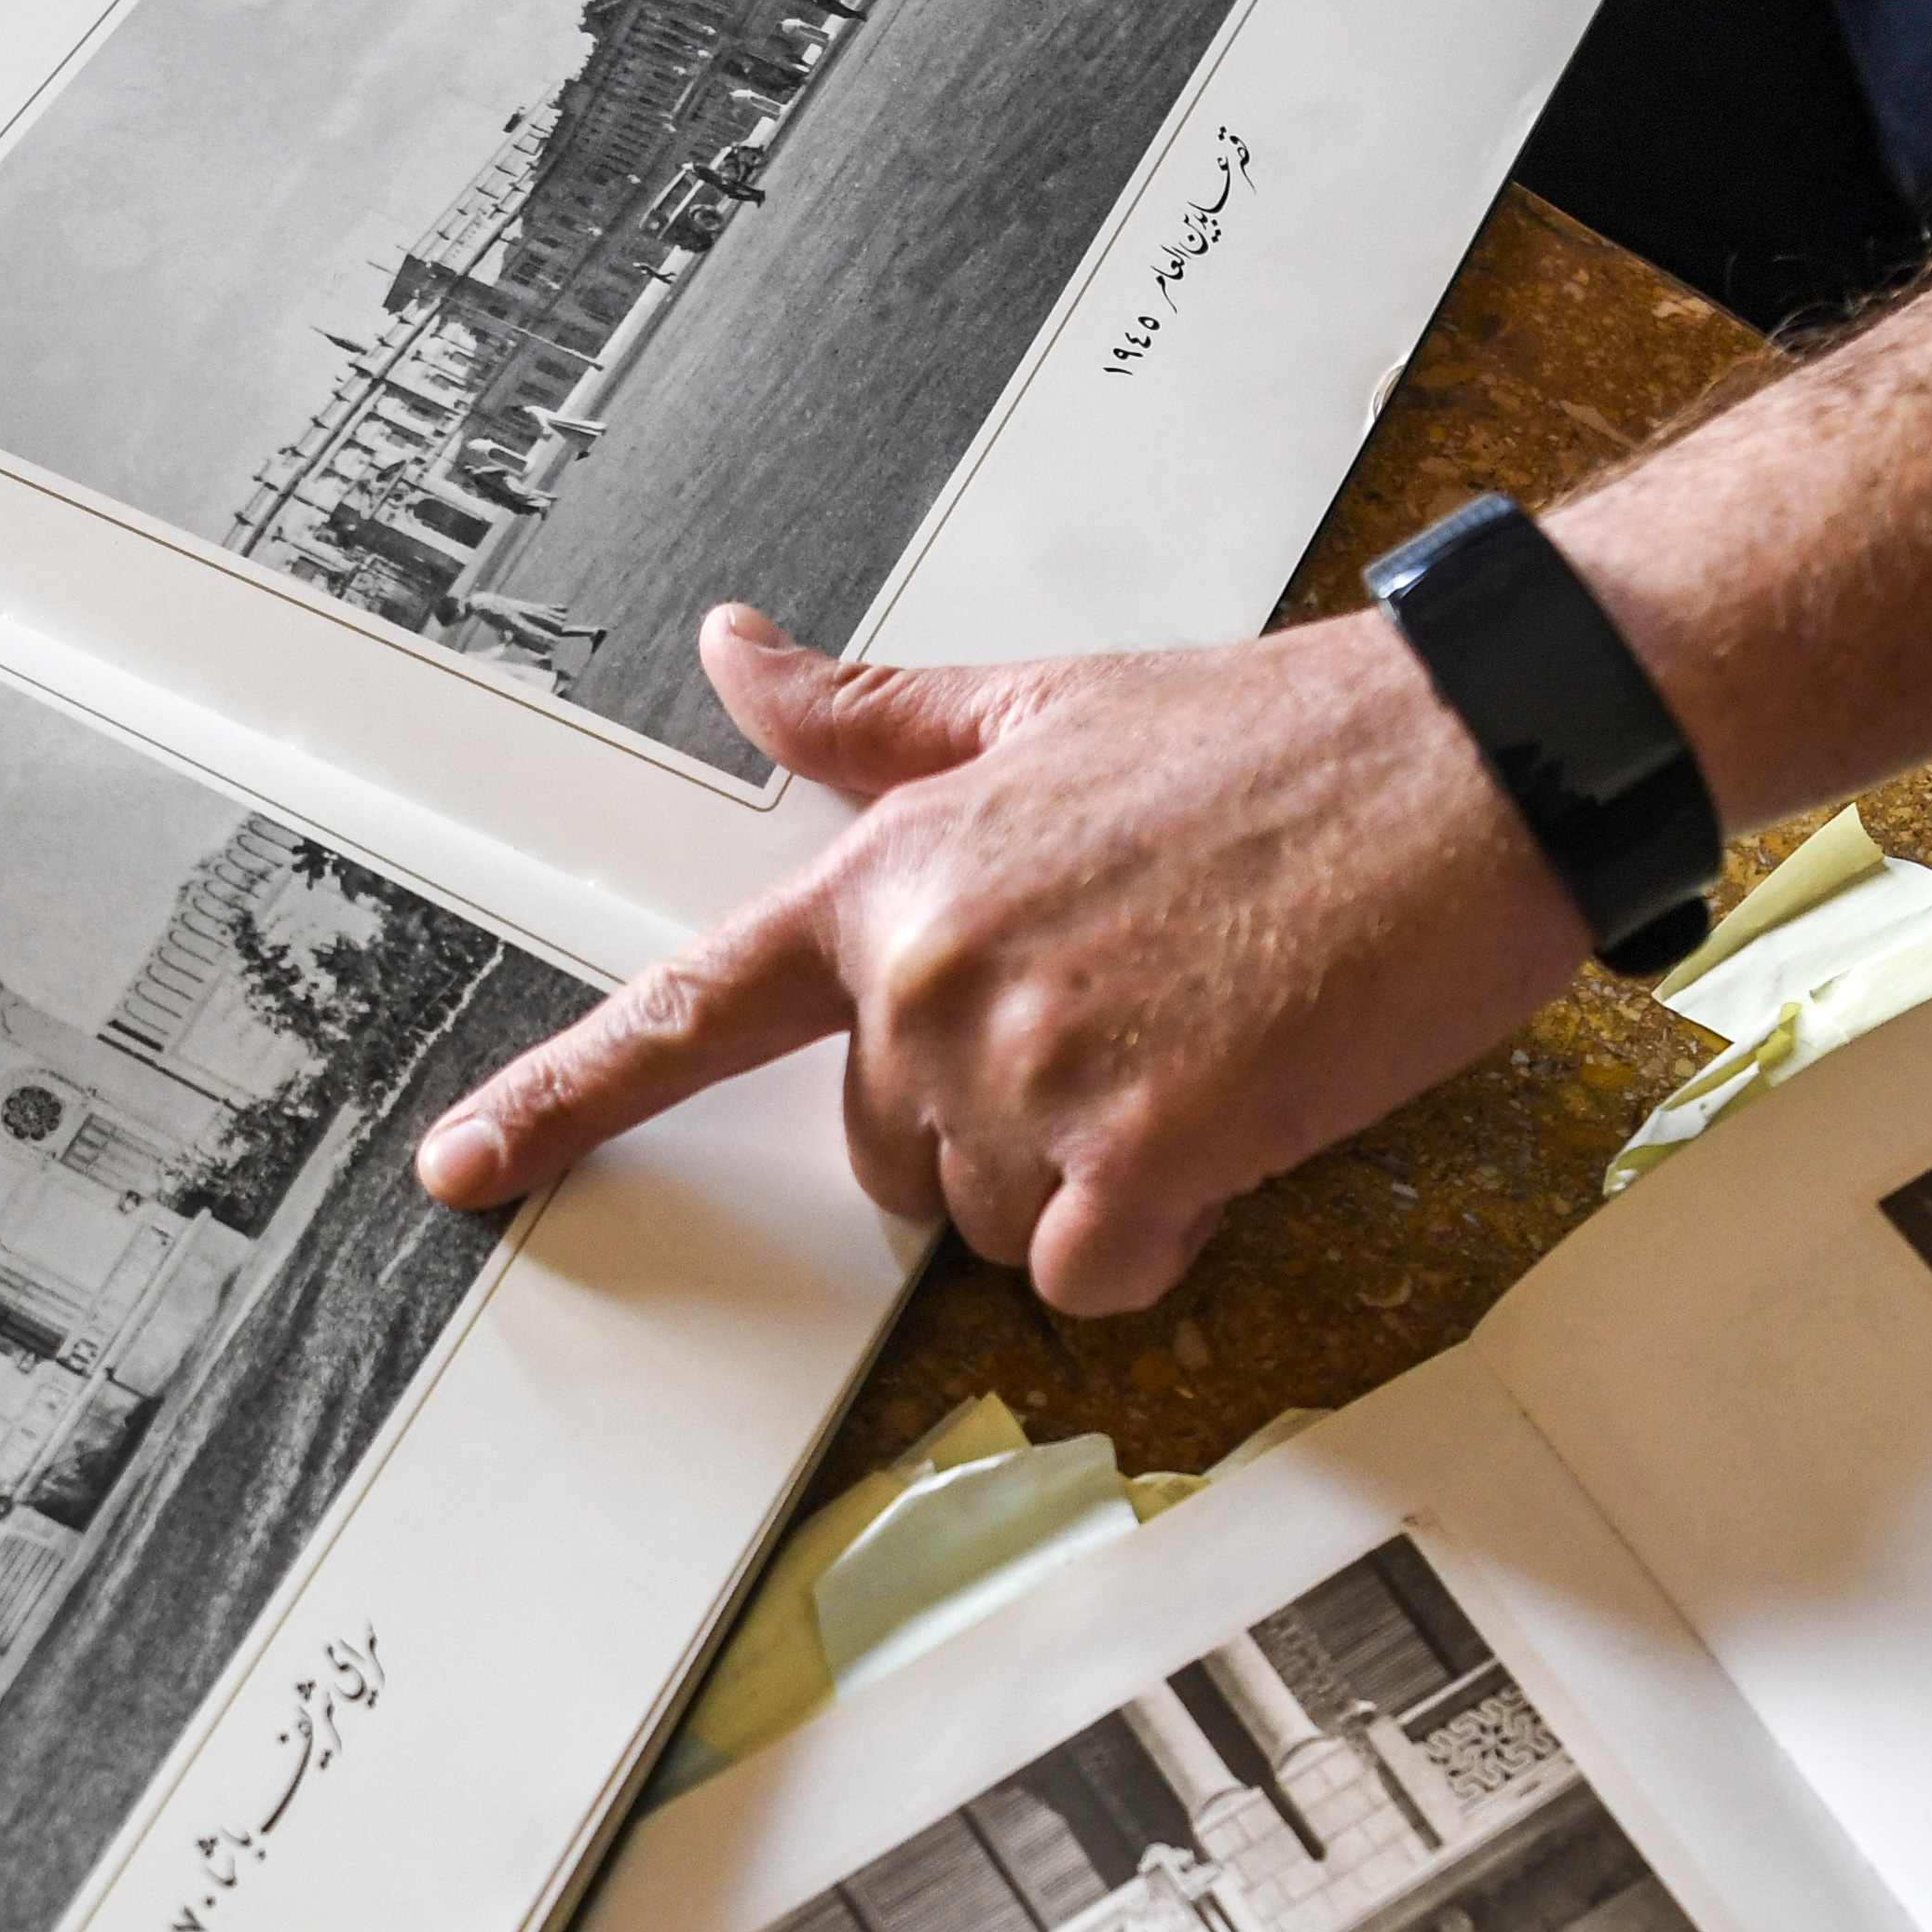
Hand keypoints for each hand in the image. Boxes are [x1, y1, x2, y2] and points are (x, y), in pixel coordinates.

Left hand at [413, 601, 1591, 1315]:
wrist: (1469, 762)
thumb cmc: (1280, 741)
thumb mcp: (1040, 702)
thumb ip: (869, 718)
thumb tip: (734, 655)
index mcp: (891, 878)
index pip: (682, 1013)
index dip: (556, 1106)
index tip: (461, 1173)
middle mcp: (931, 980)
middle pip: (885, 1158)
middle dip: (991, 1122)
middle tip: (1126, 1013)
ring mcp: (1031, 1070)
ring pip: (999, 1226)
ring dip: (1092, 1176)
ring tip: (1197, 1043)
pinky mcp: (1143, 1152)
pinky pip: (1094, 1276)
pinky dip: (1162, 1237)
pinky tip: (1233, 1120)